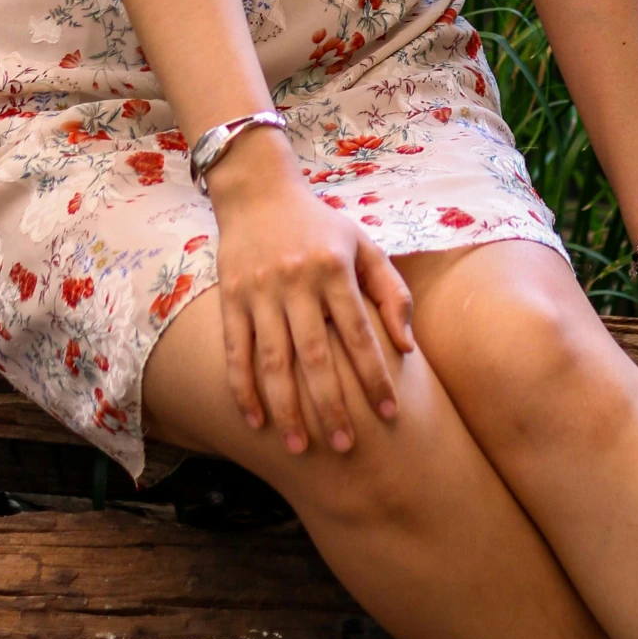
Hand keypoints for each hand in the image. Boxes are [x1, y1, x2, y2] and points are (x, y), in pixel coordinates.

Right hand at [207, 128, 415, 453]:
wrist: (258, 190)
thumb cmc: (320, 225)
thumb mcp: (362, 244)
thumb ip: (390, 291)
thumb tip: (406, 346)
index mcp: (334, 268)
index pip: (358, 332)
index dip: (374, 375)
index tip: (389, 413)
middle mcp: (296, 281)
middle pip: (314, 355)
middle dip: (330, 405)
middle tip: (345, 447)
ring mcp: (260, 290)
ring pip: (272, 360)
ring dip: (286, 407)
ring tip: (300, 447)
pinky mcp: (231, 297)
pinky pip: (235, 351)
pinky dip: (243, 389)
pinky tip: (256, 421)